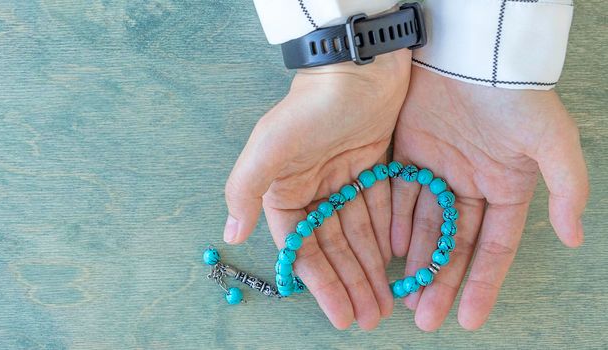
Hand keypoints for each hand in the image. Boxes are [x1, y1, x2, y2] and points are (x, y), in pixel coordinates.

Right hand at [223, 50, 411, 328]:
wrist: (355, 68)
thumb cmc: (308, 109)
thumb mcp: (268, 149)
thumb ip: (245, 192)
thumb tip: (229, 235)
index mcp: (284, 191)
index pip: (303, 248)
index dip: (322, 284)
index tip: (342, 315)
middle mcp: (312, 190)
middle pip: (334, 248)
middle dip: (352, 284)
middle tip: (371, 318)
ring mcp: (343, 180)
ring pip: (359, 234)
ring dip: (371, 268)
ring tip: (387, 303)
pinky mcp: (373, 168)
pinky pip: (380, 211)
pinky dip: (388, 237)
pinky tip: (399, 263)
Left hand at [390, 67, 588, 330]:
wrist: (473, 53)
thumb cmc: (517, 98)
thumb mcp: (552, 144)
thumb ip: (568, 190)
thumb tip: (574, 238)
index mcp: (505, 190)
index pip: (492, 248)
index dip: (481, 283)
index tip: (467, 319)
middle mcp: (470, 186)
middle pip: (452, 243)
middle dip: (439, 280)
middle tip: (423, 316)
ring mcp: (437, 170)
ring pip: (422, 224)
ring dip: (413, 258)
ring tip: (401, 293)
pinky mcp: (408, 153)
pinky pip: (399, 195)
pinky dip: (392, 221)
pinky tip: (386, 249)